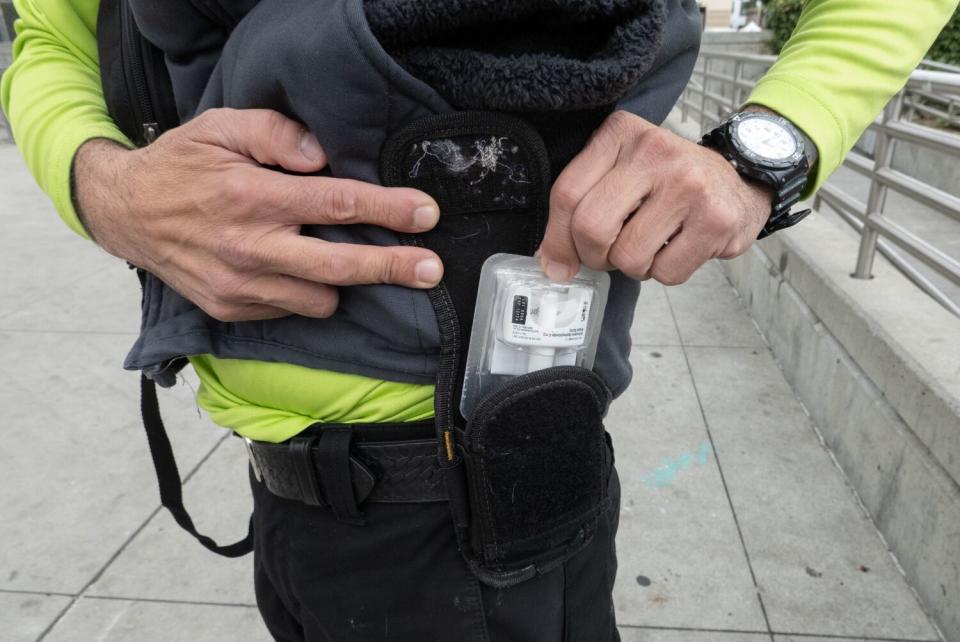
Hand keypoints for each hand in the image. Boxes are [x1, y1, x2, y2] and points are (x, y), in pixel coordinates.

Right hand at [74, 108, 442, 320]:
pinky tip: (293, 268)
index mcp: (250, 195)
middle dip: (392, 267)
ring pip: (320, 299)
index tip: (425, 213)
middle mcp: (248, 247)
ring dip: (341, 280)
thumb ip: (276, 133)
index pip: (334, 204)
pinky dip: (304, 292)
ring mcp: (239, 286)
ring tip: (339, 255)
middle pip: (338, 266)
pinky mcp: (232, 310)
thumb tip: (323, 157)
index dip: (386, 210)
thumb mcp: (222, 126)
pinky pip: (291, 310)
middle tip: (432, 268)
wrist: (125, 212)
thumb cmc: (182, 164)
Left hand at [538, 110, 772, 284]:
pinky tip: (678, 247)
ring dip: (633, 267)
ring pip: (628, 257)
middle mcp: (654, 151)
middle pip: (592, 228)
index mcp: (621, 133)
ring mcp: (688, 184)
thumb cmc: (668, 183)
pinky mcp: (715, 220)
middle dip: (595, 257)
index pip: (566, 194)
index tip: (560, 261)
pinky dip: (665, 273)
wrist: (740, 179)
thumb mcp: (621, 173)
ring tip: (652, 245)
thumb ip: (579, 209)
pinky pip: (666, 273)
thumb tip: (553, 266)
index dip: (556, 239)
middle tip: (609, 254)